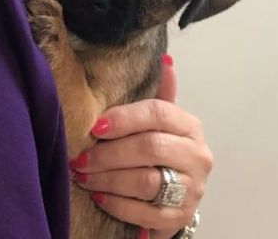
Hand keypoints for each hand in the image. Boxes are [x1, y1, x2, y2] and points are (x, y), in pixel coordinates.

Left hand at [70, 55, 212, 238]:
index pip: (158, 112)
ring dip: (107, 179)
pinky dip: (117, 204)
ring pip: (145, 181)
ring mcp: (191, 190)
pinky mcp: (180, 218)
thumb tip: (164, 60)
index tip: (95, 126)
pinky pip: (144, 213)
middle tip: (80, 157)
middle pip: (150, 148)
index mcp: (189, 126)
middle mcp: (197, 156)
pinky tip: (98, 195)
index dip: (124, 118)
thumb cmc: (161, 150)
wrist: (179, 195)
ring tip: (82, 175)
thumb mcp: (161, 121)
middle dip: (108, 153)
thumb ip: (160, 93)